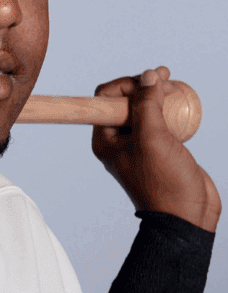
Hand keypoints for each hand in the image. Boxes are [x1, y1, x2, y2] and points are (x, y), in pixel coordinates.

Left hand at [92, 66, 219, 231]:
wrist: (187, 217)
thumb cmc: (164, 182)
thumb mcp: (152, 138)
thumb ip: (147, 105)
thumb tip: (147, 75)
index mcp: (105, 139)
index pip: (104, 99)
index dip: (124, 84)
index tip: (148, 80)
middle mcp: (118, 140)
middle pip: (124, 101)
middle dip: (142, 86)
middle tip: (165, 78)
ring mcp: (140, 144)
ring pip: (144, 109)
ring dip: (157, 95)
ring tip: (173, 84)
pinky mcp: (160, 148)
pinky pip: (160, 121)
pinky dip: (169, 109)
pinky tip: (180, 104)